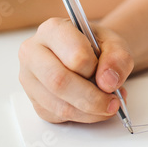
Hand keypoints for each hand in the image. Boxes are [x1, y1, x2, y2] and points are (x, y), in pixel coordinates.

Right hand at [19, 17, 133, 123]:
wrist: (88, 54)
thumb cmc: (97, 46)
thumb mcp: (115, 44)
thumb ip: (117, 59)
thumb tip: (108, 82)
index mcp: (52, 30)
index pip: (74, 55)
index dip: (95, 69)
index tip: (108, 75)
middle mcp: (33, 52)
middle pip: (59, 82)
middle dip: (92, 98)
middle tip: (113, 102)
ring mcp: (29, 78)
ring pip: (58, 104)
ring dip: (89, 111)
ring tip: (107, 105)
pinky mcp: (34, 100)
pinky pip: (58, 116)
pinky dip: (82, 117)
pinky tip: (93, 108)